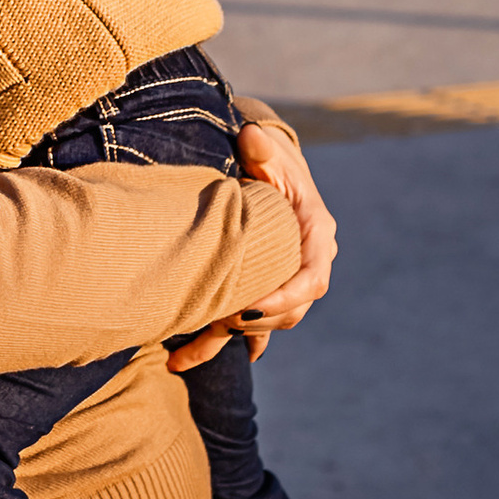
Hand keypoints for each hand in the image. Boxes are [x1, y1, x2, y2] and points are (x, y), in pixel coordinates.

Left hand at [167, 116, 336, 369]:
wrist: (266, 165)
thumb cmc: (268, 158)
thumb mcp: (267, 151)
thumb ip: (261, 149)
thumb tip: (252, 137)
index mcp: (315, 233)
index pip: (311, 277)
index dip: (286, 297)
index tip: (253, 306)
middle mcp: (305, 262)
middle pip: (290, 309)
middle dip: (255, 321)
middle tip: (219, 321)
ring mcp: (283, 279)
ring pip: (266, 323)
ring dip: (231, 336)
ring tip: (187, 348)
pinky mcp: (261, 287)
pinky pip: (243, 324)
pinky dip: (216, 342)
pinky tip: (183, 360)